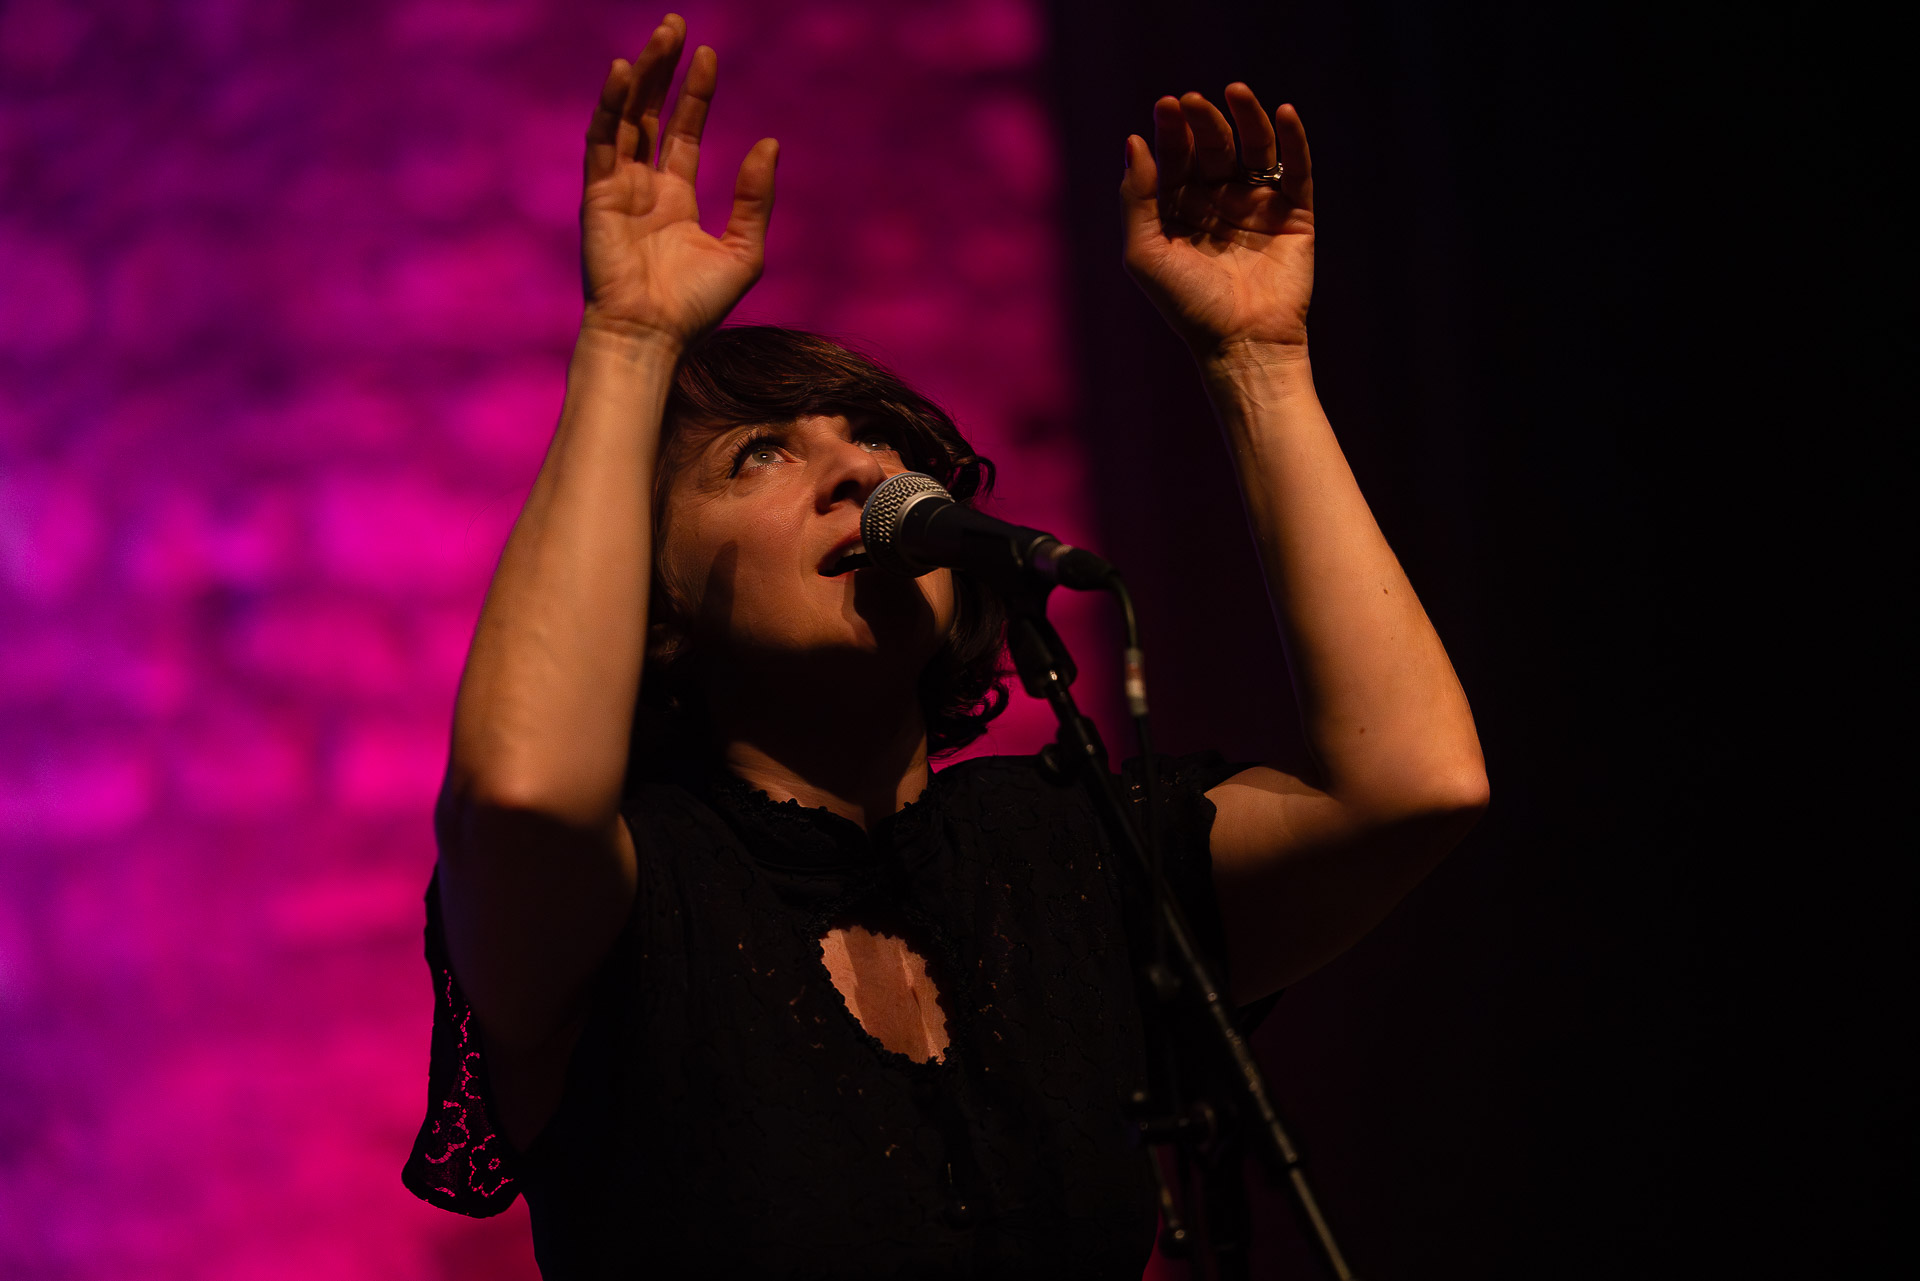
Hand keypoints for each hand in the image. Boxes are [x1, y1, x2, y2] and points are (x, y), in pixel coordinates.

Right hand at [579, 15, 776, 348]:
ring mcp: (617, 188)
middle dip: (663, 70)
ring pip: (626, 117)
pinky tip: (621, 72)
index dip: (695, 94)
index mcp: (675, 198)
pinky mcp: (597, 195)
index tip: (708, 55)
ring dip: (640, 75)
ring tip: (661, 36)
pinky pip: (601, 141)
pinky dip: (609, 105)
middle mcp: (643, 187)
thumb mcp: (744, 251)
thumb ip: (756, 199)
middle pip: (651, 113)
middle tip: (676, 25)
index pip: (684, 132)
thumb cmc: (696, 307)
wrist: (653, 335)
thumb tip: (770, 144)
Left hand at [1121, 86, 1314, 356]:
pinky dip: (1293, 140)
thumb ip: (1136, 198)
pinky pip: (1296, 169)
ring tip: (1235, 92)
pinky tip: (1283, 113)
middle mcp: (1218, 201)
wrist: (1242, 344)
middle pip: (1212, 147)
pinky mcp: (1294, 214)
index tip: (1166, 106)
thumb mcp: (1145, 253)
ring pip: (1254, 148)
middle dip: (1203, 121)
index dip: (1171, 131)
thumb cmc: (1187, 306)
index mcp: (1180, 209)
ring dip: (1246, 117)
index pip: (1176, 158)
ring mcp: (1257, 205)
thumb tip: (1133, 142)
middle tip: (1192, 100)